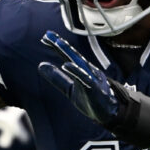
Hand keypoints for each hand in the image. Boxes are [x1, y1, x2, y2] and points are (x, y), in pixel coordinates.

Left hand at [38, 30, 149, 147]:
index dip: (56, 46)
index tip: (45, 37)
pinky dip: (76, 71)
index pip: (67, 55)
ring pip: (79, 63)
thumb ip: (57, 78)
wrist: (109, 114)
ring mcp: (92, 79)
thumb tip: (41, 65)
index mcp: (81, 70)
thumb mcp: (69, 88)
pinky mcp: (94, 89)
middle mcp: (87, 71)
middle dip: (60, 44)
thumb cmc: (90, 99)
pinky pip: (85, 78)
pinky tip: (66, 65)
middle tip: (47, 35)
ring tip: (57, 44)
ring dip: (68, 53)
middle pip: (72, 55)